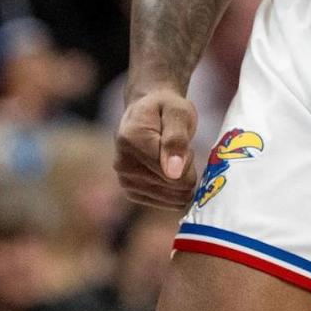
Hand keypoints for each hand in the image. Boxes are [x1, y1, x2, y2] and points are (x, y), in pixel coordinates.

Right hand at [115, 88, 198, 208]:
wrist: (147, 111)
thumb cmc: (166, 107)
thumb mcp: (178, 112)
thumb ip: (176, 140)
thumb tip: (173, 173)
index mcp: (131, 141)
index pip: (173, 173)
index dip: (188, 159)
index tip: (182, 141)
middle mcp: (123, 165)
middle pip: (174, 187)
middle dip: (185, 169)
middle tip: (178, 148)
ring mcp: (125, 181)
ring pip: (173, 199)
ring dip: (181, 179)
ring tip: (172, 157)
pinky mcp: (132, 192)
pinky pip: (167, 203)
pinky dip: (174, 189)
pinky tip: (168, 169)